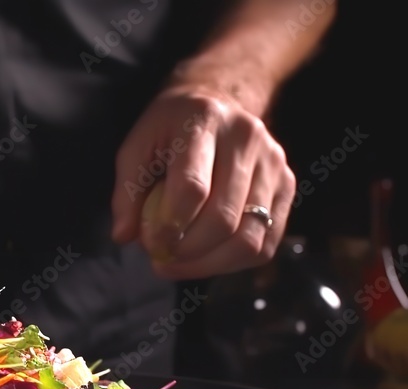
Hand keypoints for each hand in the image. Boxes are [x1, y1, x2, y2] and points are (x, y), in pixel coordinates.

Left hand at [110, 84, 295, 278]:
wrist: (218, 102)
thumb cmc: (169, 130)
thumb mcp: (137, 146)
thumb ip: (127, 191)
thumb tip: (124, 236)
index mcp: (203, 121)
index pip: (193, 187)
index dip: (169, 226)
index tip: (152, 244)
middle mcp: (246, 138)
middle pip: (224, 218)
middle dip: (188, 251)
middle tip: (162, 258)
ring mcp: (274, 162)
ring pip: (250, 237)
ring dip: (209, 263)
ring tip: (180, 263)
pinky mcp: (287, 185)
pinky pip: (267, 242)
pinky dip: (233, 262)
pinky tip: (206, 258)